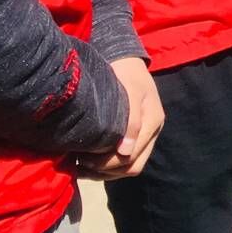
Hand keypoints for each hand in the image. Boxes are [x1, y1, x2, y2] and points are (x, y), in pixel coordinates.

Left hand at [77, 58, 164, 180]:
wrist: (126, 60)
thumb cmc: (124, 72)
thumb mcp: (129, 90)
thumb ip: (131, 120)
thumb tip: (125, 152)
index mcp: (153, 121)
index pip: (132, 156)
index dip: (107, 163)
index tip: (81, 159)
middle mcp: (151, 132)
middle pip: (132, 166)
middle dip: (104, 171)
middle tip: (78, 165)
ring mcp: (145, 135)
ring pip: (128, 167)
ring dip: (104, 172)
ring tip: (79, 166)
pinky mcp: (135, 135)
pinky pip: (123, 160)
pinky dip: (105, 166)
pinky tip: (86, 162)